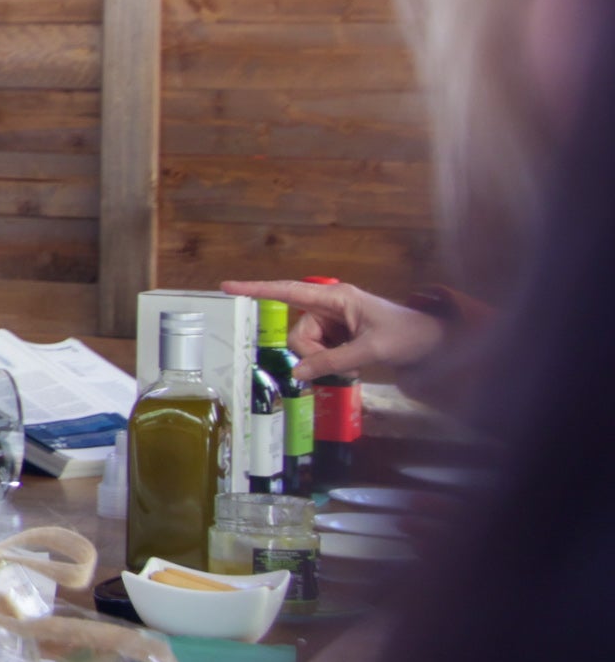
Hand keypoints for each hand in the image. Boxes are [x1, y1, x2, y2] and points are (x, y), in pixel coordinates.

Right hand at [220, 280, 441, 382]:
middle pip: (297, 332)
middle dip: (312, 353)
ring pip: (306, 346)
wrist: (436, 344)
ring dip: (324, 361)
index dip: (256, 289)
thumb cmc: (407, 336)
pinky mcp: (339, 336)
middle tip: (342, 364)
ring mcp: (334, 322)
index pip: (287, 291)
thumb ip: (332, 363)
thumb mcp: (371, 350)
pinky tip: (351, 366)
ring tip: (353, 365)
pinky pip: (318, 352)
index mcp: (336, 298)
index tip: (226, 287)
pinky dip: (329, 363)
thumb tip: (297, 374)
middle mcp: (330, 307)